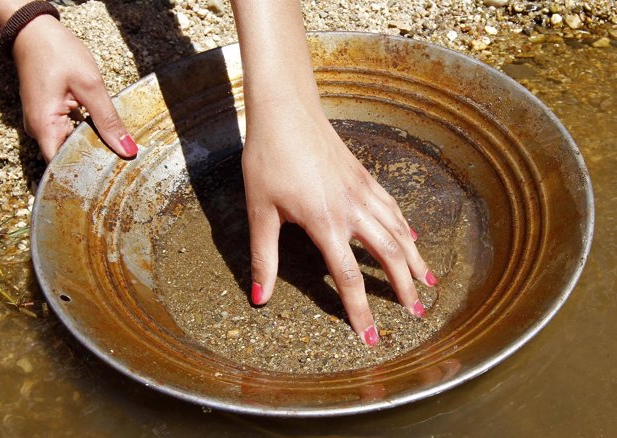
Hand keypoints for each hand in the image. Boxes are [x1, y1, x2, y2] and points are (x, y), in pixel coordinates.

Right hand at [12, 15, 136, 161]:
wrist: (34, 31)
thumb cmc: (58, 53)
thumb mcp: (90, 86)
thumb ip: (108, 120)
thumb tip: (128, 150)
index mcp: (45, 128)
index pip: (64, 167)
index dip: (87, 175)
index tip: (112, 174)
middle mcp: (40, 131)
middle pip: (69, 159)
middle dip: (95, 161)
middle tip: (124, 163)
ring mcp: (44, 124)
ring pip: (71, 146)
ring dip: (94, 146)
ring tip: (120, 150)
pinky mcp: (50, 116)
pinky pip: (70, 133)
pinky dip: (88, 134)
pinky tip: (107, 133)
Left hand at [243, 102, 436, 345]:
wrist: (286, 112)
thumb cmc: (269, 159)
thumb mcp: (260, 211)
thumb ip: (263, 257)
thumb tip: (259, 298)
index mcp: (325, 224)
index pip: (350, 277)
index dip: (360, 311)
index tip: (371, 337)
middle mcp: (352, 210)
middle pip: (388, 256)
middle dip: (404, 288)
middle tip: (418, 313)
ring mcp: (363, 191)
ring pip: (399, 231)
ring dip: (415, 260)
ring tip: (430, 282)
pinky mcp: (364, 177)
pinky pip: (392, 208)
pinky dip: (406, 227)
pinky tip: (412, 237)